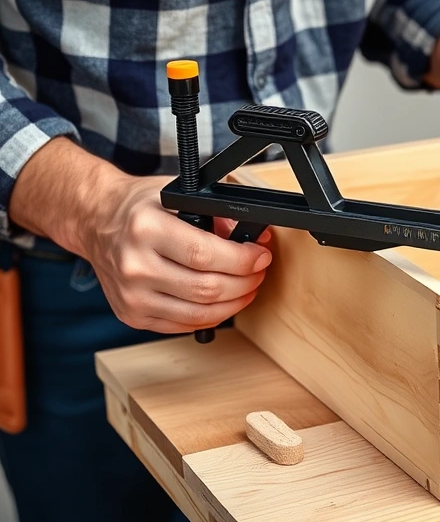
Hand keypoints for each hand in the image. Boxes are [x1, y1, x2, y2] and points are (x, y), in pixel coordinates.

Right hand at [80, 175, 272, 333]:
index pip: (206, 255)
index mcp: (145, 229)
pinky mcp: (132, 315)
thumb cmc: (139, 208)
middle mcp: (135, 265)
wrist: (95, 222)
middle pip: (207, 288)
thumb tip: (257, 239)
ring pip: (200, 314)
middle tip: (258, 271)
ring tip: (247, 287)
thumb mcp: (177, 196)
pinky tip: (223, 302)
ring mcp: (131, 295)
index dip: (243, 260)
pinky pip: (183, 325)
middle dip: (245, 282)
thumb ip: (219, 215)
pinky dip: (211, 316)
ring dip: (234, 303)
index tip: (260, 256)